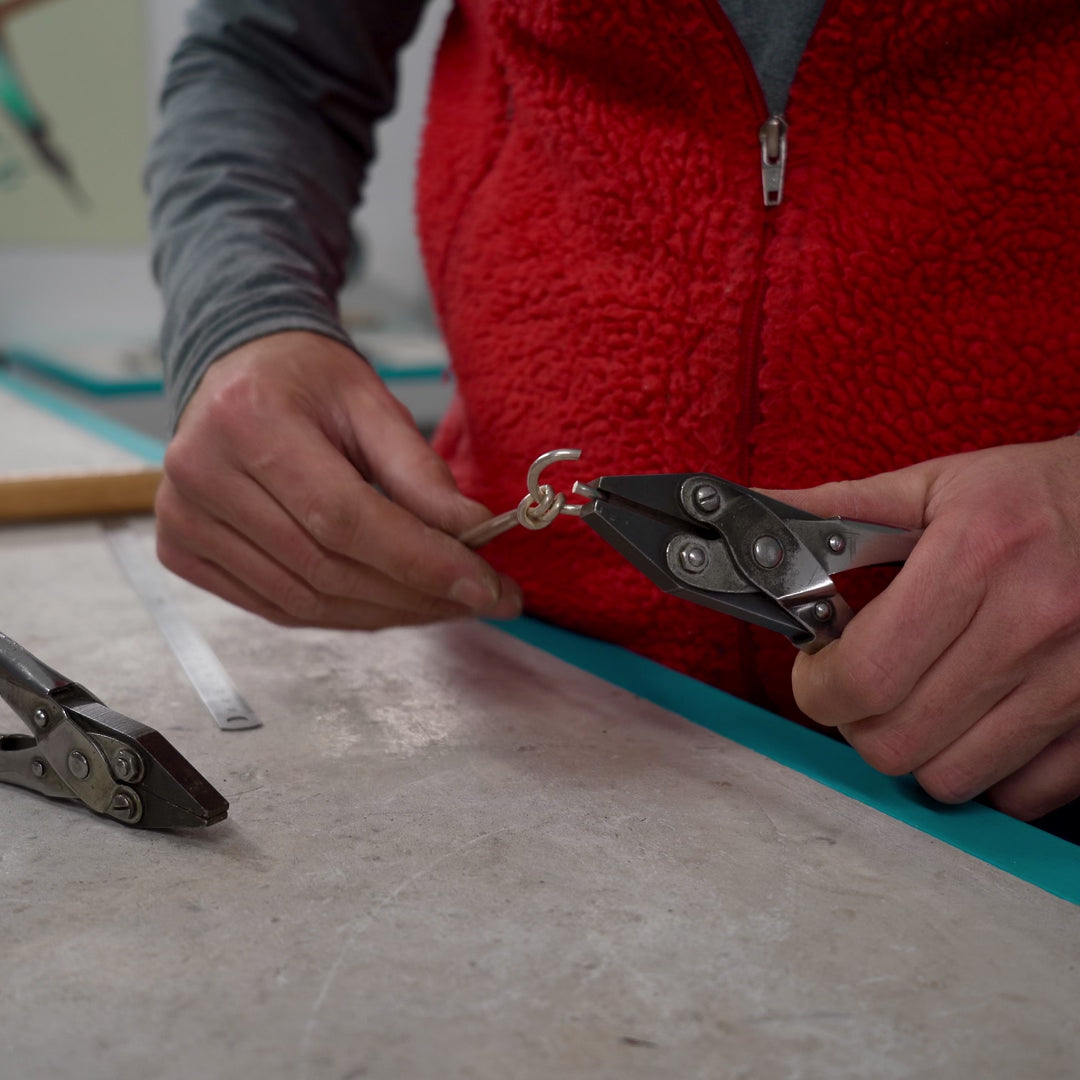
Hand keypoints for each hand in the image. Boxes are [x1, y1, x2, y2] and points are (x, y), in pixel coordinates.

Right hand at [156, 331, 521, 628]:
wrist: (237, 373)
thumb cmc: (308, 383)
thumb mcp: (372, 403)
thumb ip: (420, 471)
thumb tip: (473, 533)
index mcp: (249, 419)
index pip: (344, 517)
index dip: (420, 561)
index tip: (485, 587)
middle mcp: (201, 473)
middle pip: (326, 567)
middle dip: (416, 594)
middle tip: (481, 599)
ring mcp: (183, 519)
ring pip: (304, 601)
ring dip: (387, 613)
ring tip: (444, 604)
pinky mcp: (181, 551)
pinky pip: (277, 609)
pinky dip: (343, 615)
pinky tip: (391, 604)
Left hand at [776, 437, 1079, 820]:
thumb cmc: (1033, 494)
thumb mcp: (935, 486)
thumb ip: (838, 511)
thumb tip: (758, 521)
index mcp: (976, 556)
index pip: (865, 674)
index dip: (817, 686)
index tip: (816, 669)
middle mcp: (1032, 624)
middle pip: (894, 741)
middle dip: (855, 719)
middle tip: (862, 683)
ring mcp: (1074, 681)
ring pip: (950, 778)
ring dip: (915, 748)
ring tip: (919, 699)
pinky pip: (1020, 794)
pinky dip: (984, 771)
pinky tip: (976, 721)